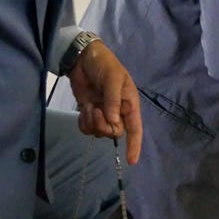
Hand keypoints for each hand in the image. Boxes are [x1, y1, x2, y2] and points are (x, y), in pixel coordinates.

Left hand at [68, 40, 142, 163]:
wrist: (82, 58)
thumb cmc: (104, 64)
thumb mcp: (112, 78)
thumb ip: (113, 100)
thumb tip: (113, 121)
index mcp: (129, 104)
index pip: (135, 129)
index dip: (134, 145)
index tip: (131, 161)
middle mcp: (118, 112)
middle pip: (114, 133)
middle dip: (104, 126)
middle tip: (95, 111)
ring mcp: (103, 114)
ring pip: (100, 132)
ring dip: (92, 123)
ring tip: (88, 106)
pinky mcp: (89, 113)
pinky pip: (87, 128)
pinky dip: (83, 122)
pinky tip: (83, 109)